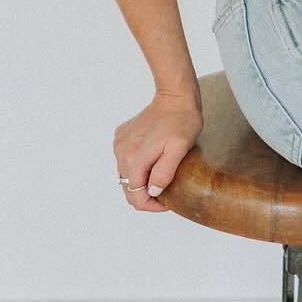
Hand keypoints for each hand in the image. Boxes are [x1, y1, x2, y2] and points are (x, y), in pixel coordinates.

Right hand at [113, 86, 203, 212]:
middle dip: (146, 194)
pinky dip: (138, 166)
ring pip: (126, 175)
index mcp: (134, 159)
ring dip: (142, 180)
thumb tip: (153, 191)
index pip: (135, 196)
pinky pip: (126, 160)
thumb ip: (164, 173)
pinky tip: (154, 159)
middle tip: (166, 192)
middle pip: (128, 187)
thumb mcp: (178, 150)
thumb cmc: (181, 121)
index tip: (167, 202)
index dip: (151, 205)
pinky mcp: (122, 136)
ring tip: (161, 174)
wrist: (175, 96)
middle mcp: (121, 152)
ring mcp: (119, 143)